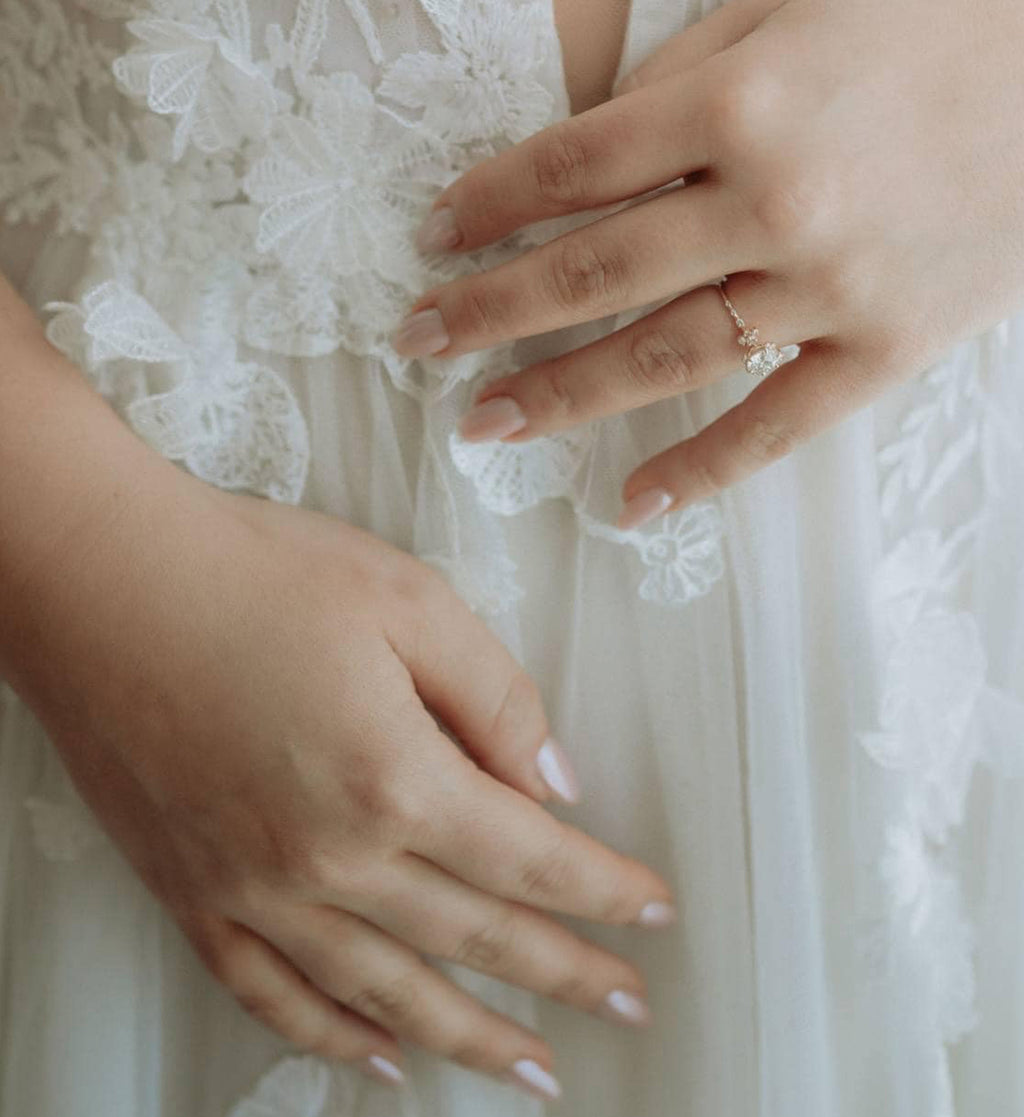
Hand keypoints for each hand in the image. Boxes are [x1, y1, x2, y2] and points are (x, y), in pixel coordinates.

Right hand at [12, 442, 673, 1100]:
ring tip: (534, 1071)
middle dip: (566, 974)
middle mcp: (330, 858)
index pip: (532, 860)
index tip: (653, 914)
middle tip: (628, 1002)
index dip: (605, 891)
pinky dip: (335, 1036)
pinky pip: (275, 995)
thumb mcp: (407, 600)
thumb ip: (496, 696)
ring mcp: (256, 889)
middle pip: (479, 937)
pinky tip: (381, 1058)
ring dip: (471, 1038)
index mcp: (394, 778)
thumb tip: (554, 780)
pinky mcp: (197, 893)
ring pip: (389, 993)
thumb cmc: (252, 573)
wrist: (104, 579)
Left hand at [393, 0, 1023, 528]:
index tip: (434, 238)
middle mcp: (775, 202)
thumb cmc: (930, 22)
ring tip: (483, 424)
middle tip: (416, 343)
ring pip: (664, 357)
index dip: (490, 204)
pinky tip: (633, 504)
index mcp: (742, 103)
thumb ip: (681, 83)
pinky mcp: (887, 348)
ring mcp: (831, 287)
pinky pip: (778, 424)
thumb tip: (584, 154)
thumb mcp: (790, 9)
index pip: (574, 167)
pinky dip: (703, 471)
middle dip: (490, 311)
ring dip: (561, 396)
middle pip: (595, 273)